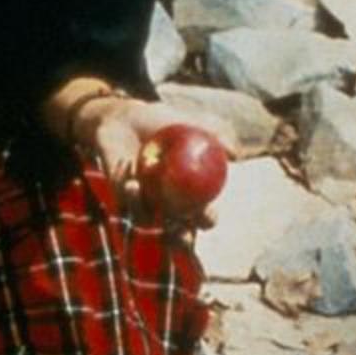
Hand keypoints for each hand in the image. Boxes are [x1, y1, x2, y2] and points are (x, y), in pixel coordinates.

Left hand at [80, 96, 226, 220]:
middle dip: (181, 238)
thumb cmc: (164, 122)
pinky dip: (130, 195)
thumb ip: (218, 134)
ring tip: (139, 187)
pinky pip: (126, 203)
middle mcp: (168, 204)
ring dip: (144, 211)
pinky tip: (132, 182)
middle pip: (178, 232)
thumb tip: (234, 153)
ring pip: (147, 222)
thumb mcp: (194, 124)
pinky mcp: (121, 196)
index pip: (204, 215)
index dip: (206, 219)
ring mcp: (144, 202)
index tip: (206, 212)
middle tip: (179, 228)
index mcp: (192, 194)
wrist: (125, 116)